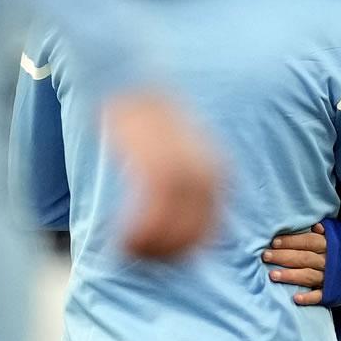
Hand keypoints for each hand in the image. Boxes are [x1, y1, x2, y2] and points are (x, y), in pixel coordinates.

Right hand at [105, 92, 219, 258]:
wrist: (131, 82)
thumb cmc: (150, 118)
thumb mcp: (182, 151)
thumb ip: (187, 182)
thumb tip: (175, 219)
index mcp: (219, 173)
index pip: (211, 230)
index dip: (186, 251)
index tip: (162, 257)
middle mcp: (208, 176)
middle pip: (196, 238)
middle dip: (168, 256)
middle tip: (140, 258)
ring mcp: (184, 175)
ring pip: (174, 234)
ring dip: (150, 251)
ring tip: (127, 250)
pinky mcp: (156, 170)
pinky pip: (151, 219)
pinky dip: (137, 237)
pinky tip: (122, 240)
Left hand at [263, 223, 327, 305]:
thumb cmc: (340, 250)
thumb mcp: (335, 236)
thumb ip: (324, 231)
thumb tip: (315, 225)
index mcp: (328, 245)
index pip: (308, 241)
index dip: (291, 241)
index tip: (274, 242)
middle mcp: (328, 260)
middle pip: (304, 257)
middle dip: (284, 256)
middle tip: (266, 256)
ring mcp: (330, 277)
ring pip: (308, 275)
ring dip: (291, 276)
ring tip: (273, 275)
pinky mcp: (331, 292)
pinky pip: (320, 295)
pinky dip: (309, 297)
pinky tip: (296, 298)